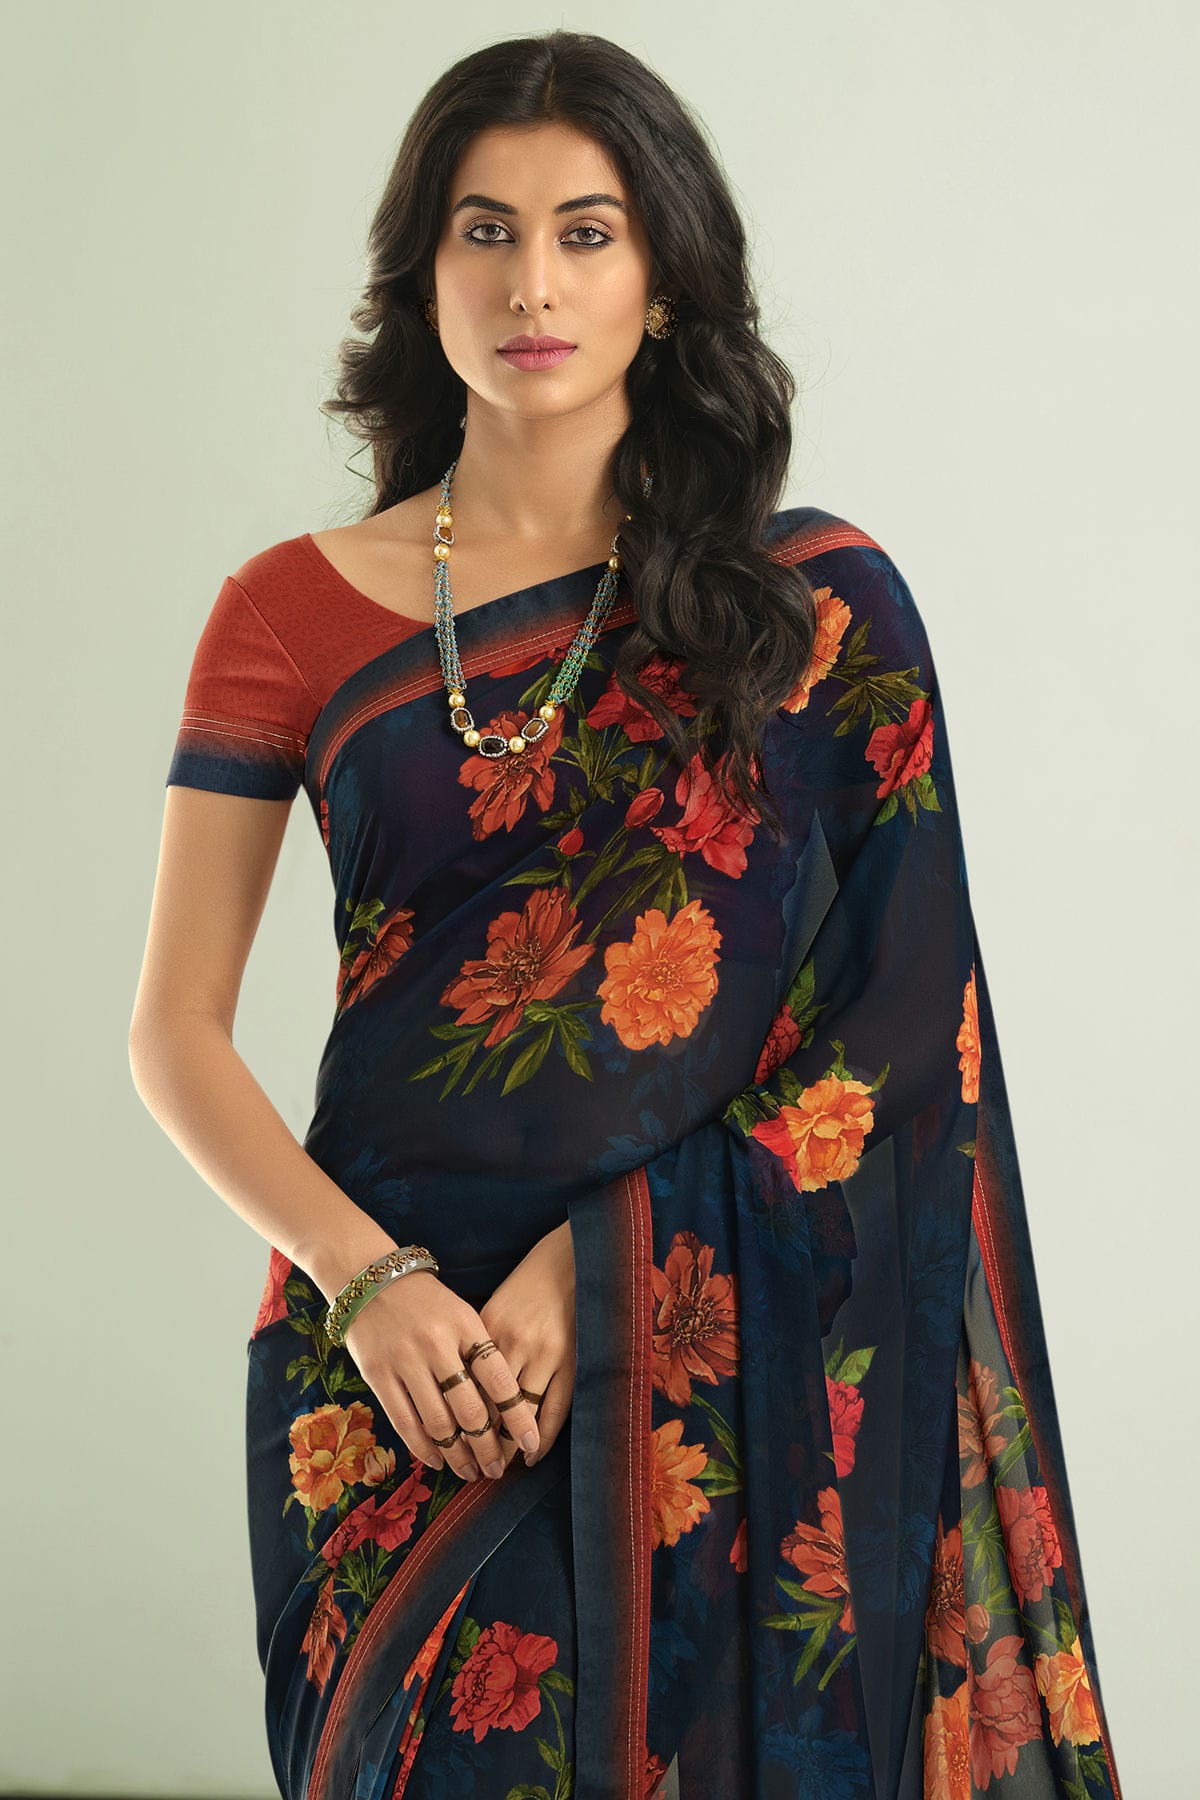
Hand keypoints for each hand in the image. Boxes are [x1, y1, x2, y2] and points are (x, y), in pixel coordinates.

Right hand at [341, 1269, 541, 1484]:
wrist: (370, 1279)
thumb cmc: (427, 1301)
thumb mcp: (462, 1315)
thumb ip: (481, 1353)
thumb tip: (506, 1408)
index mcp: (466, 1326)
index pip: (499, 1380)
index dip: (517, 1417)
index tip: (530, 1442)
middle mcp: (436, 1345)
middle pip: (470, 1410)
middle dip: (488, 1448)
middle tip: (498, 1469)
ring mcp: (405, 1361)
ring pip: (438, 1423)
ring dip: (458, 1456)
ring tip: (471, 1472)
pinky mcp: (378, 1375)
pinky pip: (405, 1422)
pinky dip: (423, 1448)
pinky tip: (437, 1461)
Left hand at [477, 1219, 575, 1472]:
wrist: (570, 1259)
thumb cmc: (526, 1286)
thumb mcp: (491, 1310)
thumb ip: (474, 1349)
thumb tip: (454, 1392)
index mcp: (484, 1330)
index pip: (462, 1388)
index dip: (453, 1424)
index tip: (446, 1449)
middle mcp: (512, 1344)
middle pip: (487, 1406)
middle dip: (478, 1444)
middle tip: (471, 1471)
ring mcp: (545, 1353)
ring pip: (519, 1414)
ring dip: (507, 1447)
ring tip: (499, 1468)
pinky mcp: (572, 1360)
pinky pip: (555, 1409)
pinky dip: (542, 1436)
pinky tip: (532, 1453)